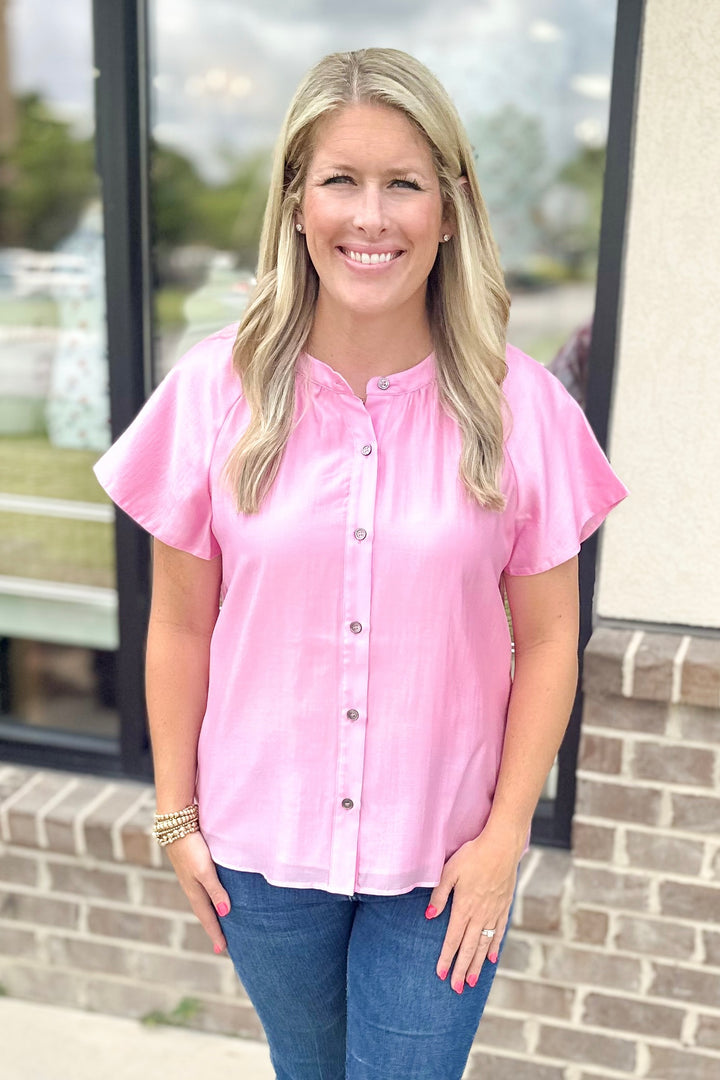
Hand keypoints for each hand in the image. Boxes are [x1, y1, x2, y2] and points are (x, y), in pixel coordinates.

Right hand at [164, 830, 231, 954]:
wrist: (175, 825)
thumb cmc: (191, 847)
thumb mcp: (205, 870)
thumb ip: (215, 889)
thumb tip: (226, 912)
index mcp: (195, 891)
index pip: (208, 917)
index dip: (216, 933)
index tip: (223, 950)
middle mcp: (191, 887)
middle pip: (204, 912)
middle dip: (213, 927)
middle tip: (221, 944)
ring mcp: (190, 877)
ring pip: (202, 901)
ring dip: (210, 913)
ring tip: (218, 923)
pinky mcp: (191, 867)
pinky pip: (202, 890)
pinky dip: (208, 898)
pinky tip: (212, 896)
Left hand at [425, 829, 518, 993]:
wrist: (502, 847)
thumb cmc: (473, 855)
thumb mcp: (449, 871)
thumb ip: (439, 894)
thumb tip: (430, 915)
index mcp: (464, 907)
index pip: (452, 939)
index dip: (446, 958)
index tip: (441, 975)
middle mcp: (479, 915)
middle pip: (468, 948)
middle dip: (461, 970)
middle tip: (456, 988)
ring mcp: (493, 912)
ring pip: (484, 945)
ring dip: (477, 964)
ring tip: (471, 981)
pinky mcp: (504, 907)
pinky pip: (498, 932)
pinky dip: (494, 947)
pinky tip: (491, 958)